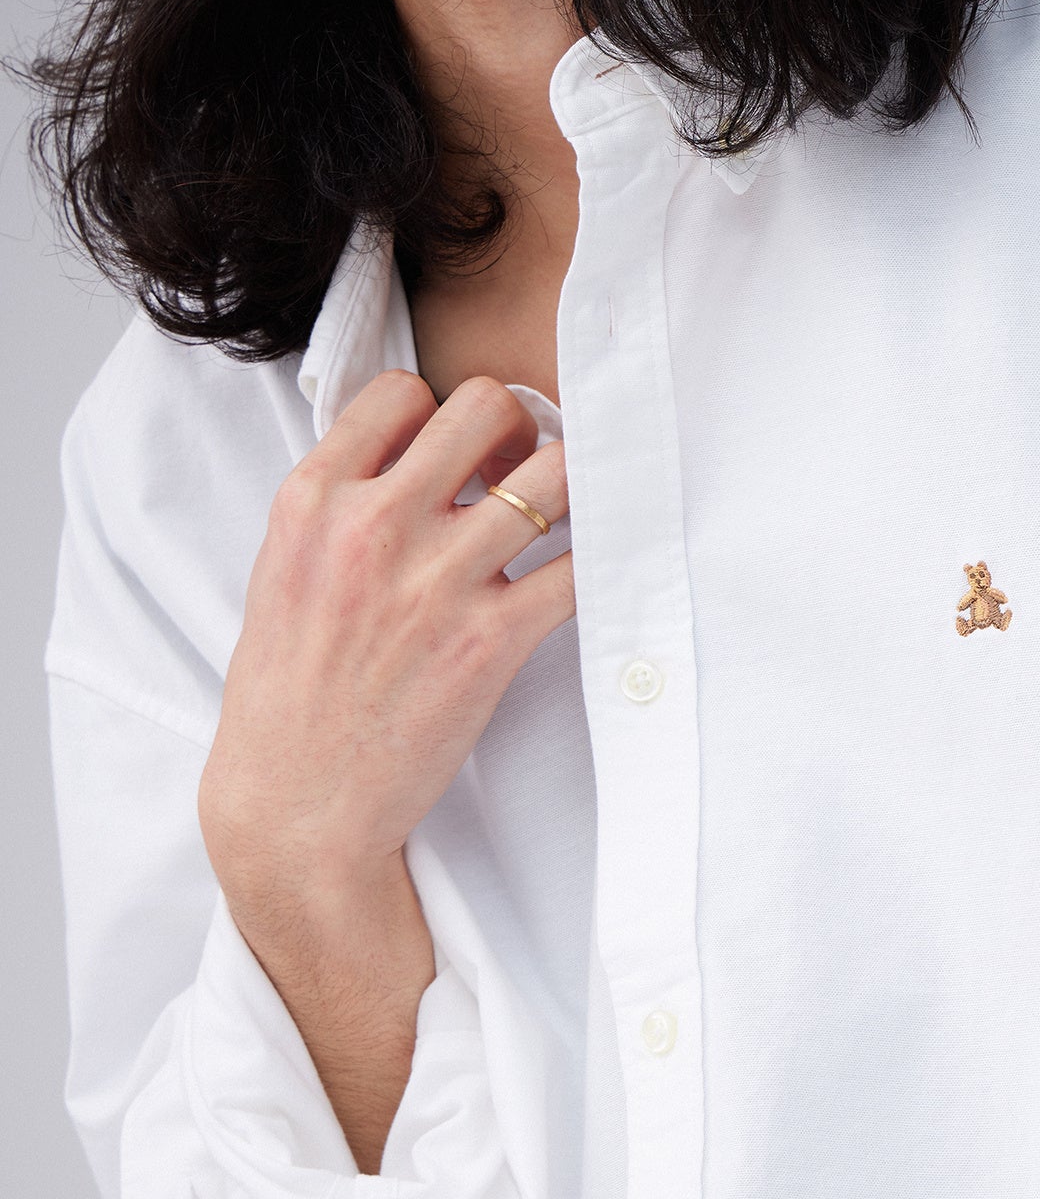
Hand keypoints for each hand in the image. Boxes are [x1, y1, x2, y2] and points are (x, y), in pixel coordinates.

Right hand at [199, 372, 574, 1167]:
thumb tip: (414, 448)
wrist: (298, 807)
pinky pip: (579, 568)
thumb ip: (340, 502)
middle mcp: (374, 527)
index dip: (440, 413)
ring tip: (561, 521)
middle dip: (516, 429)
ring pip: (552, 475)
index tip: (456, 452)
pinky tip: (586, 575)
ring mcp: (437, 582)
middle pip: (486, 409)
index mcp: (312, 500)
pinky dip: (597, 564)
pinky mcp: (491, 641)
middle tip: (520, 473)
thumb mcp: (283, 571)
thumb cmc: (290, 695)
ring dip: (569, 488)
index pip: (401, 391)